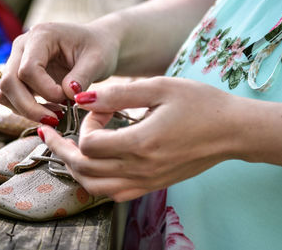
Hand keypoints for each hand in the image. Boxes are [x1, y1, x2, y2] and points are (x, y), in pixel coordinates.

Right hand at [0, 22, 119, 125]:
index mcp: (41, 36)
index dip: (45, 90)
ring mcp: (16, 60)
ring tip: (55, 115)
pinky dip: (25, 109)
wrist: (95, 45)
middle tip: (55, 119)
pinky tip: (49, 111)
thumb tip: (68, 94)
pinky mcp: (17, 75)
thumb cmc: (98, 48)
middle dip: (29, 107)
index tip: (67, 99)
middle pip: (9, 82)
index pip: (28, 69)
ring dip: (25, 110)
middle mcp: (22, 46)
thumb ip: (83, 76)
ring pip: (5, 92)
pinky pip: (9, 97)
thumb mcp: (97, 60)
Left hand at [38, 77, 241, 201]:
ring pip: (94, 186)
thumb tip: (82, 98)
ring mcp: (146, 181)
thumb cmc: (200, 104)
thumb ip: (117, 94)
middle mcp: (140, 169)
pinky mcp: (151, 185)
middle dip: (61, 150)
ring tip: (64, 150)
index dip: (86, 124)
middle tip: (49, 135)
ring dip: (74, 168)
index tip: (99, 109)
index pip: (90, 144)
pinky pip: (113, 193)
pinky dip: (94, 181)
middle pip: (84, 169)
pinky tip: (92, 167)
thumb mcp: (159, 88)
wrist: (233, 131)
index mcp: (141, 143)